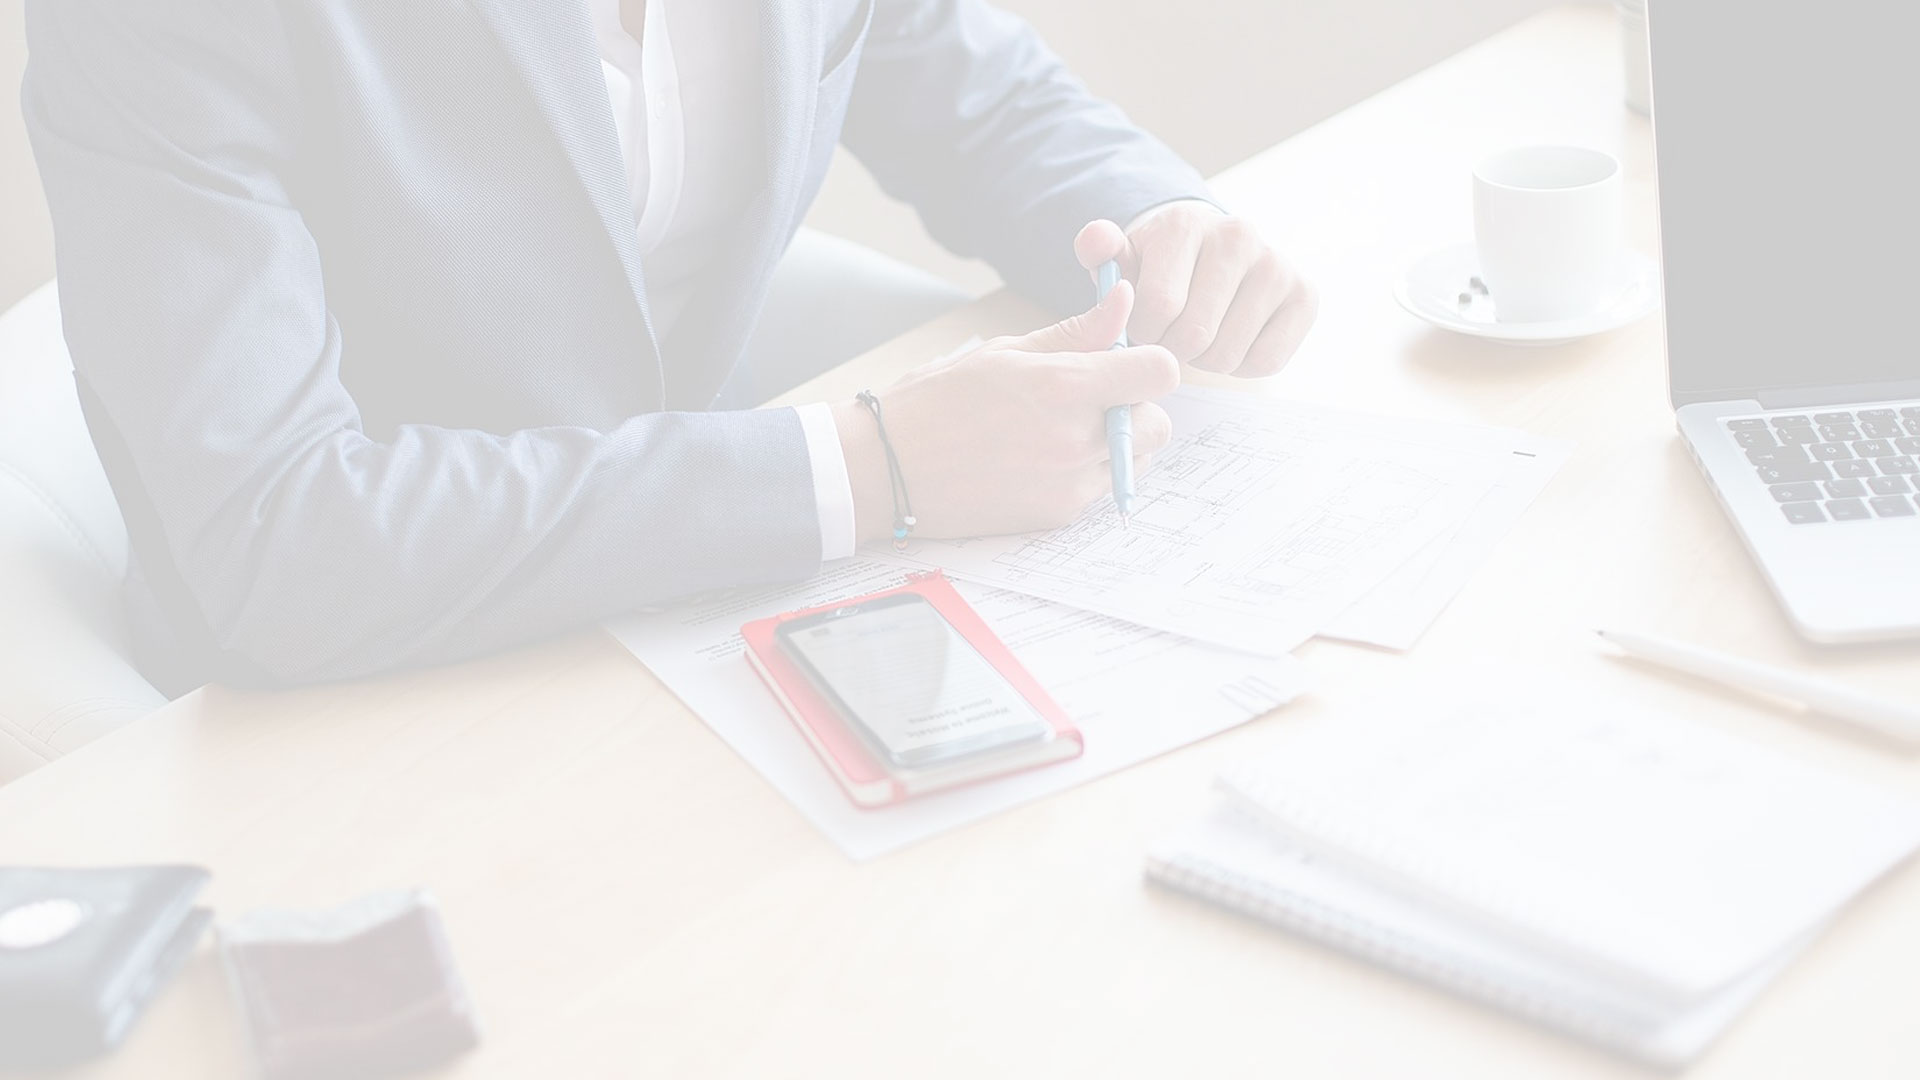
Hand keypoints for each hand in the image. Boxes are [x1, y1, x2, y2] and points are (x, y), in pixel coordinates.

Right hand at [832, 282, 1177, 542]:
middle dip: (1136, 407)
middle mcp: (1074, 440)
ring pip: (1135, 461)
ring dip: (1116, 442)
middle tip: (1093, 398)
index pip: (1160, 372)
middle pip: (1159, 424)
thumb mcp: (1005, 353)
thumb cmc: (935, 402)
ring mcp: (1068, 485)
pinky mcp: (1056, 516)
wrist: (885, 470)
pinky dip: (1085, 472)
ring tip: (1061, 428)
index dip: (1149, 363)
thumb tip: (1123, 299)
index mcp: (1063, 387)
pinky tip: (1039, 458)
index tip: (1125, 362)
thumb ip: (1076, 332)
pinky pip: (1100, 489)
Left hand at [1074, 202, 1316, 376]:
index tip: (1145, 322)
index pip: (1158, 306)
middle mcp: (1239, 235)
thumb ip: (1098, 248)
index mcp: (1186, 224)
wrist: (1210, 252)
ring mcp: (1277, 265)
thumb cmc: (1158, 267)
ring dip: (1205, 359)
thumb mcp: (1122, 257)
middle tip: (1172, 333)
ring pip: (1227, 354)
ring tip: (1201, 333)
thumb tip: (1096, 239)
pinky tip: (1232, 338)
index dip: (1143, 331)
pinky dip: (1242, 365)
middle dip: (1173, 348)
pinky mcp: (1306, 295)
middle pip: (1194, 335)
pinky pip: (1265, 362)